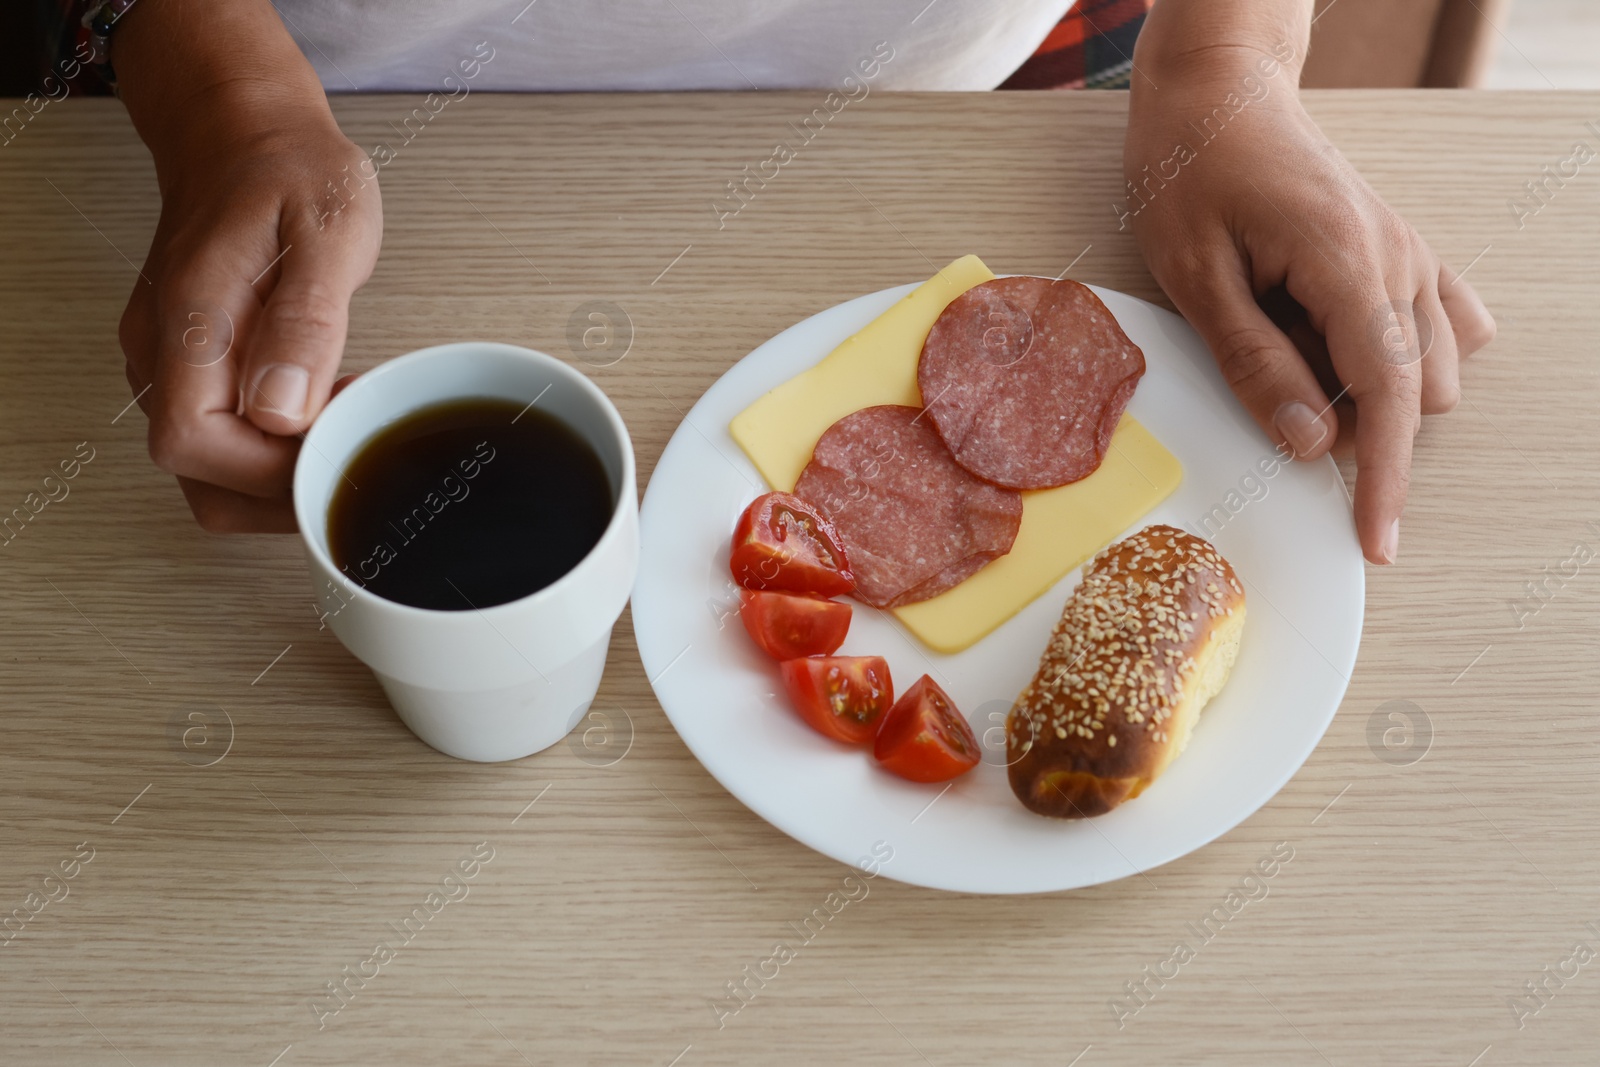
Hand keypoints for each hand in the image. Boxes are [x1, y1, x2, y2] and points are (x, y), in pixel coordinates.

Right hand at [113, 1, 380, 531]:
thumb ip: (306, 323)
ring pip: (208, 470)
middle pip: (198, 474)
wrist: (248, 135)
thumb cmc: (291, 172)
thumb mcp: (327, 231)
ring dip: (279, 478)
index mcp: (188, 320)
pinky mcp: (189, 368)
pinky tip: (322, 419)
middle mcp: (160, 352)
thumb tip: (283, 409)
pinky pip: (220, 439)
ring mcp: (169, 363)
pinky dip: (271, 453)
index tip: (337, 446)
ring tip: (343, 433)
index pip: (195, 442)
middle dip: (280, 489)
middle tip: (351, 453)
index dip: (269, 469)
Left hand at [1125, 38, 1494, 564]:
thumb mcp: (1196, 276)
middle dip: (1364, 430)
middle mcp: (1396, 258)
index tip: (1376, 541)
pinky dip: (1401, 356)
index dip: (1382, 478)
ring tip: (1288, 358)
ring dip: (1376, 390)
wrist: (1217, 90)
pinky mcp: (1397, 247)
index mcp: (1347, 264)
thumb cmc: (1191, 170)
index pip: (1387, 394)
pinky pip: (1437, 319)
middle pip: (1416, 389)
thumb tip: (1309, 443)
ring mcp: (1406, 250)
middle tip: (1276, 410)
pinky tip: (1341, 351)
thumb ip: (1256, 363)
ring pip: (1432, 361)